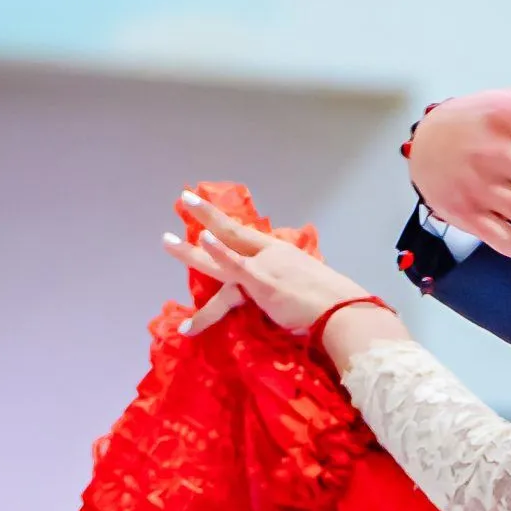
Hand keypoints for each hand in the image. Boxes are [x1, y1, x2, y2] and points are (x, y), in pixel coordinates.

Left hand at [164, 192, 372, 333]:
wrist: (344, 311)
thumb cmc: (335, 304)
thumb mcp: (310, 286)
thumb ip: (291, 286)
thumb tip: (286, 297)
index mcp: (283, 254)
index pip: (249, 239)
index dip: (227, 227)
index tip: (209, 218)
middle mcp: (271, 255)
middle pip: (232, 233)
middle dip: (207, 216)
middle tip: (185, 200)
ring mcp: (264, 267)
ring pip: (221, 253)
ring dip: (191, 249)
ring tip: (166, 240)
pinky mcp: (260, 281)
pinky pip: (234, 266)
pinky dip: (218, 251)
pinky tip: (201, 240)